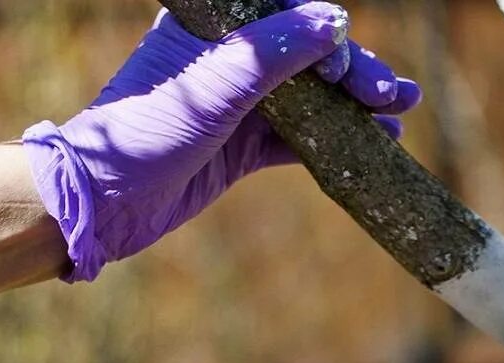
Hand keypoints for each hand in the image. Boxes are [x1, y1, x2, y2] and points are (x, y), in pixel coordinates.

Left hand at [22, 1, 421, 281]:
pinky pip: (302, 138)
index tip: (347, 70)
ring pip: (313, 97)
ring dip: (357, 105)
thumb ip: (274, 51)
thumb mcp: (214, 87)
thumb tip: (332, 20)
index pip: (284, 15)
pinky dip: (339, 141)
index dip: (326, 36)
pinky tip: (377, 143)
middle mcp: (227, 60)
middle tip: (393, 95)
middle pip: (307, 56)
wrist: (102, 203)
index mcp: (209, 28)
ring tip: (401, 115)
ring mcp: (238, 105)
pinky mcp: (244, 147)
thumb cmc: (143, 134)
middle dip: (356, 72)